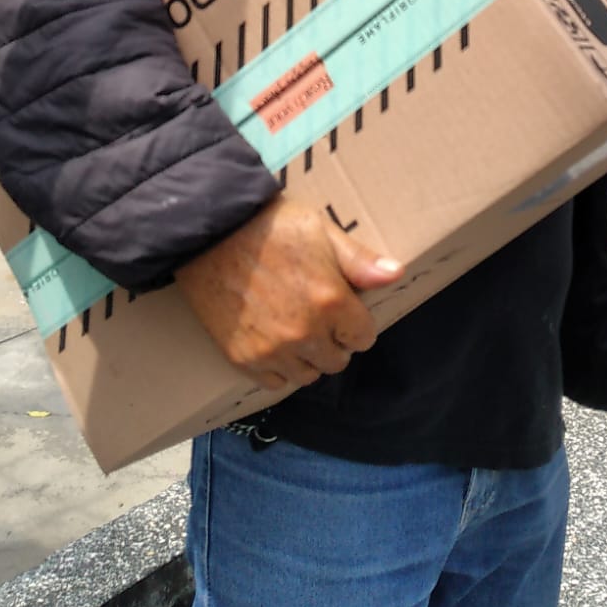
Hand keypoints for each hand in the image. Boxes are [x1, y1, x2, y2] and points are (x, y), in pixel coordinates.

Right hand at [174, 196, 403, 389]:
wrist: (210, 232)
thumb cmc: (269, 224)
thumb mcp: (321, 230)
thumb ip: (359, 260)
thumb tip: (396, 274)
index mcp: (331, 302)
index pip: (364, 338)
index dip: (355, 322)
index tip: (343, 308)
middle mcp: (305, 334)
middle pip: (337, 361)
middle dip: (333, 340)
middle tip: (317, 315)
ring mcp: (272, 350)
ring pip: (307, 375)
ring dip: (307, 357)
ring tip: (294, 328)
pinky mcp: (242, 358)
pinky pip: (274, 382)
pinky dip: (277, 367)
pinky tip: (271, 340)